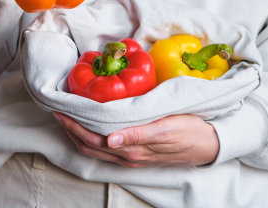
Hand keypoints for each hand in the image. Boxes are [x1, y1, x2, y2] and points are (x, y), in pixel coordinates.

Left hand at [53, 113, 219, 167]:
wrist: (208, 144)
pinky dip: (93, 139)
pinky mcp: (138, 154)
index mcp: (131, 151)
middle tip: (59, 111)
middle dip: (71, 131)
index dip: (74, 127)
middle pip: (89, 147)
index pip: (92, 140)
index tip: (61, 110)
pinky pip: (106, 149)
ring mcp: (132, 157)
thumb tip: (110, 140)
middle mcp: (127, 157)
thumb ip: (138, 135)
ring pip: (96, 150)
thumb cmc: (189, 131)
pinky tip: (94, 126)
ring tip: (70, 118)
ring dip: (80, 136)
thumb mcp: (165, 128)